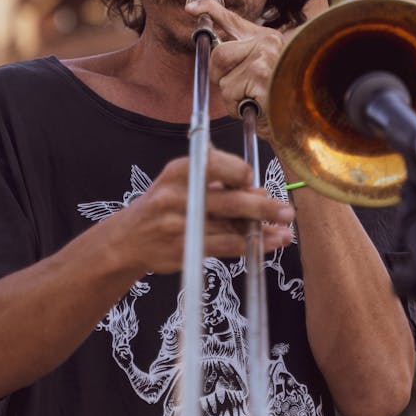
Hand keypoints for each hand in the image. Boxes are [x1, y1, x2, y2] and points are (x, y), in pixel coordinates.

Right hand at [114, 149, 293, 274]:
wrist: (127, 240)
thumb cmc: (163, 205)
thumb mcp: (181, 182)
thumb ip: (218, 183)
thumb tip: (259, 191)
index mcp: (179, 170)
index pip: (222, 166)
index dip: (244, 175)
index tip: (254, 183)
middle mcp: (178, 195)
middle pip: (231, 200)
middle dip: (264, 207)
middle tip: (287, 211)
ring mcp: (180, 224)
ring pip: (232, 228)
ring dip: (263, 233)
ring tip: (284, 234)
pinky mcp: (184, 249)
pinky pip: (225, 248)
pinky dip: (249, 247)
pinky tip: (265, 246)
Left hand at [185, 0, 285, 140]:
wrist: (299, 119)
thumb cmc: (278, 96)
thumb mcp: (260, 69)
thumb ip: (240, 56)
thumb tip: (215, 51)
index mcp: (267, 38)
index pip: (232, 20)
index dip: (210, 10)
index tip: (190, 8)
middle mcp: (268, 43)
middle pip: (219, 54)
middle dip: (218, 76)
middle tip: (236, 89)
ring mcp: (265, 59)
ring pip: (223, 78)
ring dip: (231, 96)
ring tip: (252, 99)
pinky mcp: (260, 78)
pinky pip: (230, 94)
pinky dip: (236, 107)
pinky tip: (255, 106)